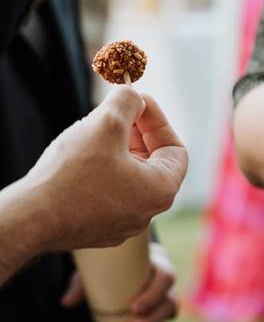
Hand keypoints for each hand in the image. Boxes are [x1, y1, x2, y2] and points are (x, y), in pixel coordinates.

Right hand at [21, 87, 187, 251]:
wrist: (32, 218)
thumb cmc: (72, 174)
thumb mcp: (105, 124)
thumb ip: (127, 102)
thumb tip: (133, 94)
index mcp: (161, 190)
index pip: (175, 149)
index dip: (157, 121)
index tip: (137, 103)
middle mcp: (148, 212)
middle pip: (152, 162)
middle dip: (135, 133)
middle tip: (115, 113)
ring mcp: (123, 222)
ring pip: (128, 177)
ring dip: (116, 151)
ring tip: (93, 133)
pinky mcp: (99, 227)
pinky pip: (109, 193)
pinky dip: (101, 172)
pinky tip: (79, 159)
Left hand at [62, 243, 177, 321]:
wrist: (121, 266)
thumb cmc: (110, 263)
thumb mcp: (96, 268)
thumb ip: (82, 283)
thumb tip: (66, 302)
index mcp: (158, 265)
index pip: (166, 278)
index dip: (154, 295)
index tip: (135, 308)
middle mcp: (166, 285)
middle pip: (168, 305)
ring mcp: (163, 303)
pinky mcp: (156, 318)